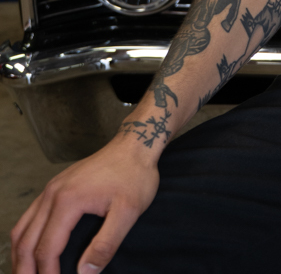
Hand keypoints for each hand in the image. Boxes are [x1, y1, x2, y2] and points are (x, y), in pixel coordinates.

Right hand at [11, 135, 158, 273]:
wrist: (136, 143)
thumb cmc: (135, 175)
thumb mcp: (129, 212)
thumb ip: (106, 245)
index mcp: (67, 201)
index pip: (47, 249)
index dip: (47, 273)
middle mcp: (52, 194)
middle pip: (25, 241)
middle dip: (25, 270)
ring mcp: (51, 188)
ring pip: (22, 229)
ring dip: (20, 256)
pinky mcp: (55, 185)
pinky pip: (29, 216)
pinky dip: (25, 238)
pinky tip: (32, 250)